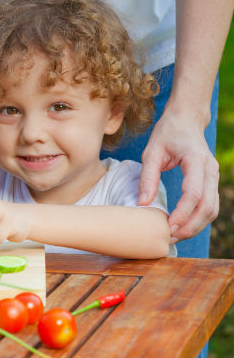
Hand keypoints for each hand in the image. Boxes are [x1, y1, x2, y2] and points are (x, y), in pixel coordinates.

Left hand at [138, 107, 218, 243]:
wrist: (186, 119)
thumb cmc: (167, 133)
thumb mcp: (151, 152)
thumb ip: (147, 177)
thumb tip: (143, 204)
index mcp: (196, 160)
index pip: (194, 194)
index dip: (182, 214)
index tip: (167, 227)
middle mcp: (211, 169)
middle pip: (207, 207)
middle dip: (189, 226)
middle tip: (168, 238)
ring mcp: (214, 176)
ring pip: (212, 209)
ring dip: (195, 226)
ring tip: (174, 236)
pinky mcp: (212, 181)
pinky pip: (210, 205)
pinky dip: (199, 219)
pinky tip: (182, 226)